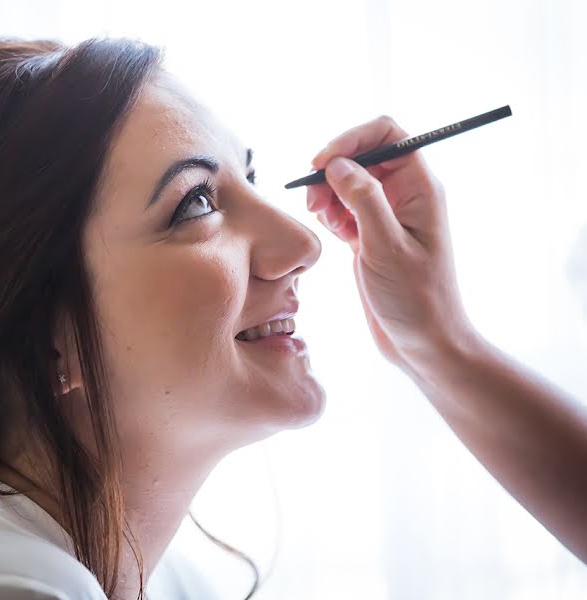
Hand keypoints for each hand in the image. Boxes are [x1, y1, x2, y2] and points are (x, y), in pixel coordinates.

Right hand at [306, 115, 476, 368]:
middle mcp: (405, 195)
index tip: (320, 163)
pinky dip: (330, 213)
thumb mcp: (386, 246)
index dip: (351, 140)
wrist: (423, 343)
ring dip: (327, 192)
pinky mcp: (371, 236)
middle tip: (313, 200)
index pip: (387, 134)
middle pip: (362, 155)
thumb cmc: (415, 298)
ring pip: (348, 181)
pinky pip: (344, 208)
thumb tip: (337, 165)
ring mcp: (387, 215)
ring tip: (319, 217)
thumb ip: (363, 199)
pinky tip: (329, 231)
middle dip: (332, 168)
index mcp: (419, 188)